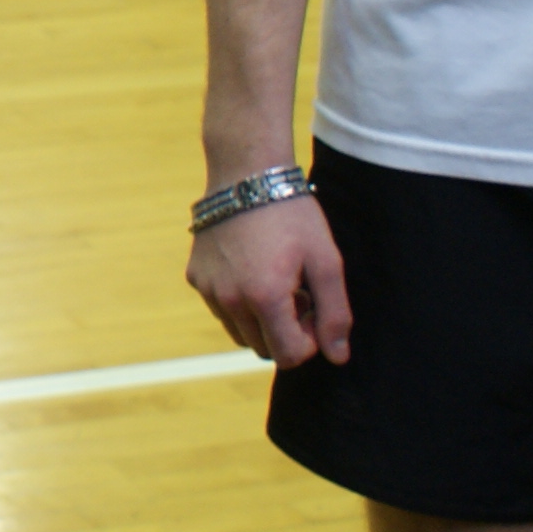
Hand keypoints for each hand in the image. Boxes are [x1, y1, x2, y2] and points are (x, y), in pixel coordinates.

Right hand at [186, 193, 349, 367]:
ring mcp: (208, 289)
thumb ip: (335, 313)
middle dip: (285, 331)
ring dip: (261, 320)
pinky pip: (221, 309)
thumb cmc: (292, 215)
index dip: (310, 341)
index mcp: (265, 298)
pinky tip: (251, 268)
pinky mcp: (195, 277)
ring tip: (274, 281)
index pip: (289, 355)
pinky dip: (239, 303)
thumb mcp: (326, 260)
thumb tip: (337, 357)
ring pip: (240, 332)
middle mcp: (230, 300)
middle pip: (263, 348)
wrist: (245, 174)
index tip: (315, 308)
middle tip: (298, 292)